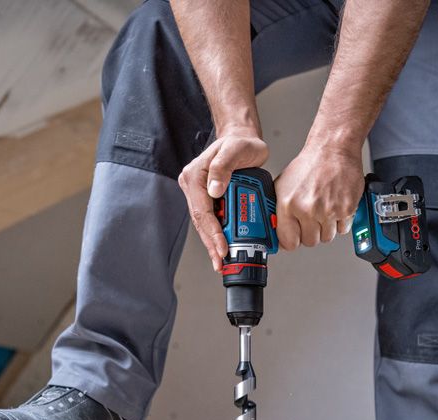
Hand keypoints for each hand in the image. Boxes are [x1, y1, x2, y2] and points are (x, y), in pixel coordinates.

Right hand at [178, 130, 268, 271]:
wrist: (243, 139)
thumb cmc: (239, 143)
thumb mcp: (234, 150)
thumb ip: (223, 167)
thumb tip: (214, 190)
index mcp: (194, 176)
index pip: (202, 210)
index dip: (212, 231)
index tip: (222, 247)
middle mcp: (193, 186)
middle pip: (201, 221)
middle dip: (211, 244)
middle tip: (221, 262)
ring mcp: (200, 194)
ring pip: (205, 224)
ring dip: (213, 243)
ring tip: (221, 261)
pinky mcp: (209, 199)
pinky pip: (212, 220)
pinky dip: (217, 234)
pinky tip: (224, 247)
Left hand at [275, 143, 363, 249]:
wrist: (333, 150)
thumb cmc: (310, 165)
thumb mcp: (283, 185)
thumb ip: (279, 209)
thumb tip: (275, 229)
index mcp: (289, 204)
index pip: (288, 242)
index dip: (291, 241)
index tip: (293, 237)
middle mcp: (308, 209)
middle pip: (309, 242)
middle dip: (310, 233)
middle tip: (311, 219)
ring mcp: (329, 210)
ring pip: (327, 237)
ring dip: (326, 228)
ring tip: (323, 210)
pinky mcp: (346, 209)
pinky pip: (343, 229)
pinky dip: (340, 222)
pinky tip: (335, 206)